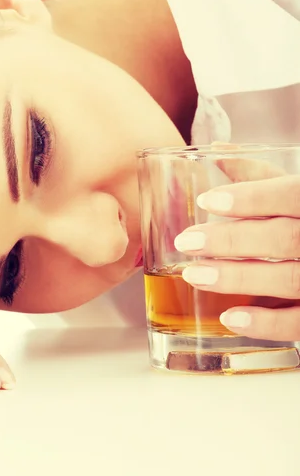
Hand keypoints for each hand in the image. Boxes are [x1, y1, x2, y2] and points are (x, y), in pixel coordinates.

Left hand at [174, 172, 299, 340]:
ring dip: (237, 278)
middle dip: (231, 240)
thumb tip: (218, 152)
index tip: (207, 200)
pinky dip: (265, 323)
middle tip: (186, 241)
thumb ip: (262, 174)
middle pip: (284, 239)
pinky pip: (299, 323)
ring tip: (193, 274)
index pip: (292, 195)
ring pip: (288, 280)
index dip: (251, 198)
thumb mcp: (297, 191)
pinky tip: (229, 317)